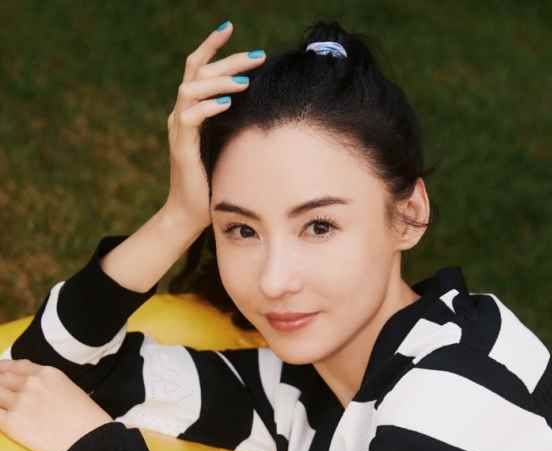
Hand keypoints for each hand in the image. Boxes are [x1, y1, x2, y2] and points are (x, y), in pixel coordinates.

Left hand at [0, 359, 113, 450]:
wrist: (90, 439)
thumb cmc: (87, 418)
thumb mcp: (70, 389)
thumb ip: (48, 384)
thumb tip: (32, 387)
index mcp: (47, 373)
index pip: (15, 366)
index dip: (2, 369)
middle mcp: (31, 384)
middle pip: (1, 378)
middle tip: (0, 392)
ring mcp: (19, 402)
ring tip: (1, 405)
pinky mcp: (11, 423)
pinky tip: (1, 417)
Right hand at [162, 20, 266, 232]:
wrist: (190, 212)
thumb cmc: (213, 179)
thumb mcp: (227, 142)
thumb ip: (234, 121)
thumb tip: (261, 103)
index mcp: (190, 110)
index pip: (198, 67)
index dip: (212, 45)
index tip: (229, 26)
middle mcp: (180, 114)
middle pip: (198, 72)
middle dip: (228, 59)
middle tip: (258, 56)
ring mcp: (178, 129)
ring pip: (191, 89)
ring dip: (220, 82)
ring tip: (246, 82)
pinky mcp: (181, 147)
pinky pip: (190, 118)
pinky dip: (209, 107)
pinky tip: (229, 104)